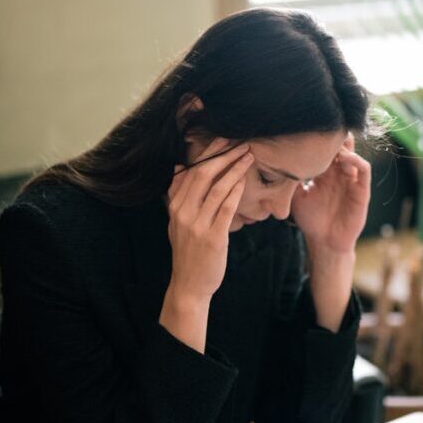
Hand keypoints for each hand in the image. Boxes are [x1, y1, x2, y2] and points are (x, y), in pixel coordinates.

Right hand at [160, 140, 252, 349]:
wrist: (189, 284)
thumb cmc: (188, 251)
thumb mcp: (176, 221)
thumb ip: (177, 194)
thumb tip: (178, 167)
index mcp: (175, 206)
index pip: (191, 171)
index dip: (207, 153)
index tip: (223, 138)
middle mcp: (183, 212)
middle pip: (203, 174)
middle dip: (222, 155)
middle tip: (239, 142)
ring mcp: (197, 224)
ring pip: (217, 188)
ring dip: (234, 169)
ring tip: (248, 156)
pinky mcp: (212, 237)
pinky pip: (226, 208)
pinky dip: (235, 191)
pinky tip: (244, 180)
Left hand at [291, 135, 370, 255]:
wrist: (324, 241)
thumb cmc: (310, 219)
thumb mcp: (295, 196)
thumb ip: (290, 180)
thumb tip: (275, 161)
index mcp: (324, 172)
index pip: (324, 149)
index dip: (318, 140)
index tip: (308, 132)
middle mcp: (339, 172)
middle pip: (340, 146)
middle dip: (333, 138)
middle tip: (322, 133)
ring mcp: (351, 180)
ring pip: (353, 154)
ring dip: (345, 147)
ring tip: (333, 146)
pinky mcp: (362, 190)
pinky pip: (364, 170)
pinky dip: (357, 160)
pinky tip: (345, 158)